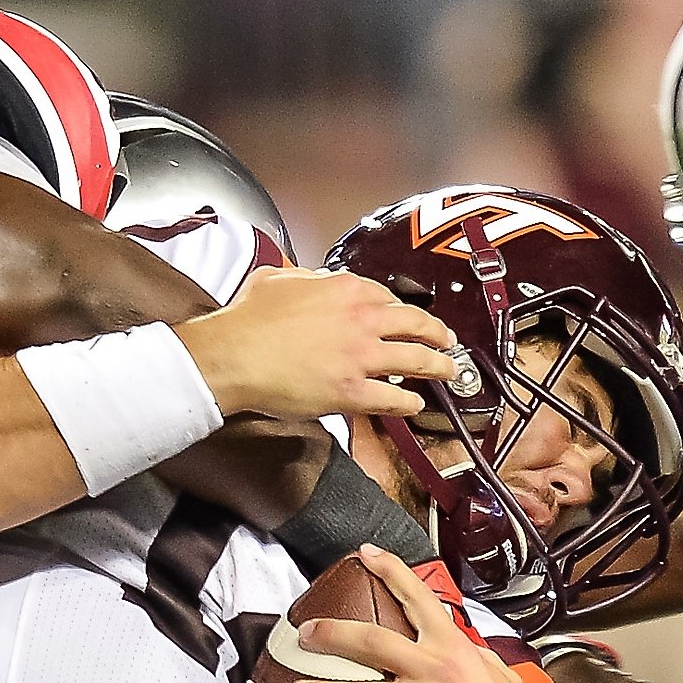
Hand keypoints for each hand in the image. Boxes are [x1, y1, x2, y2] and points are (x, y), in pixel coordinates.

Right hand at [178, 269, 460, 422]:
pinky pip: (393, 399)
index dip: (399, 308)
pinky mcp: (353, 391)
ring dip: (438, 366)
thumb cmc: (248, 319)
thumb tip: (313, 278)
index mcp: (345, 289)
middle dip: (437, 332)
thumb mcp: (278, 279)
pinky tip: (416, 405)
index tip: (406, 315)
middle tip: (446, 339)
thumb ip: (304, 277)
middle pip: (414, 323)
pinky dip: (409, 403)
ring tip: (448, 371)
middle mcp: (362, 319)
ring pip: (415, 360)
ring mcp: (361, 357)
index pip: (386, 296)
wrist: (233, 355)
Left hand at [291, 548, 553, 682]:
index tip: (366, 554)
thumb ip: (475, 657)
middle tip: (305, 634)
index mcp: (455, 650)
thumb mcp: (500, 678)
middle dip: (331, 634)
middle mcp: (437, 671)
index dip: (391, 571)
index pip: (420, 599)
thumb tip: (464, 642)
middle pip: (372, 641)